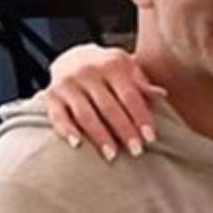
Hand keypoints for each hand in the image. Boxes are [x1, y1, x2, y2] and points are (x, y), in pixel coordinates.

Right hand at [45, 43, 164, 160]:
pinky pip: (58, 116)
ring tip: (112, 155)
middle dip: (124, 131)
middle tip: (136, 151)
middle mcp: (88, 72)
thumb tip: (161, 94)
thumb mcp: (128, 69)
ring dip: (99, 136)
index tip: (150, 138)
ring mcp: (67, 84)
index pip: (130, 95)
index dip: (141, 117)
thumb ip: (141, 83)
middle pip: (109, 107)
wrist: (73, 57)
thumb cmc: (109, 69)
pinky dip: (67, 130)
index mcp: (112, 65)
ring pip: (85, 115)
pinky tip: (78, 144)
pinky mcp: (51, 96)